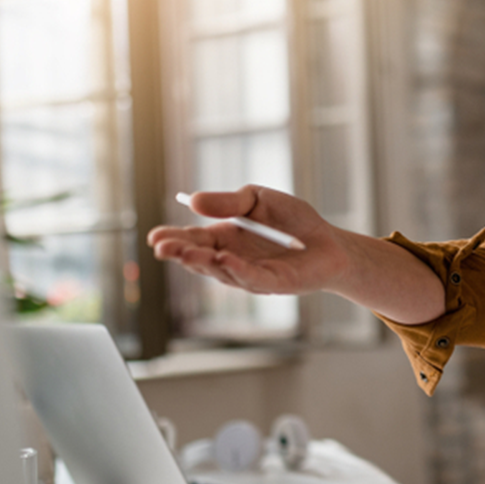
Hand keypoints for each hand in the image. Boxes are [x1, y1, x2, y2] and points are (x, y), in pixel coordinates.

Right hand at [147, 186, 349, 296]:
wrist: (330, 241)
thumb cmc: (294, 221)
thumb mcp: (258, 200)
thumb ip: (229, 202)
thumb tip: (194, 201)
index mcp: (225, 238)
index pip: (193, 239)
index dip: (173, 239)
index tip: (154, 236)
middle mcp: (233, 260)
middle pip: (200, 259)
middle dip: (180, 253)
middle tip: (162, 248)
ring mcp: (251, 275)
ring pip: (222, 271)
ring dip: (203, 262)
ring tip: (186, 252)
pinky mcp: (275, 283)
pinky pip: (253, 278)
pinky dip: (238, 270)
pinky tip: (224, 261)